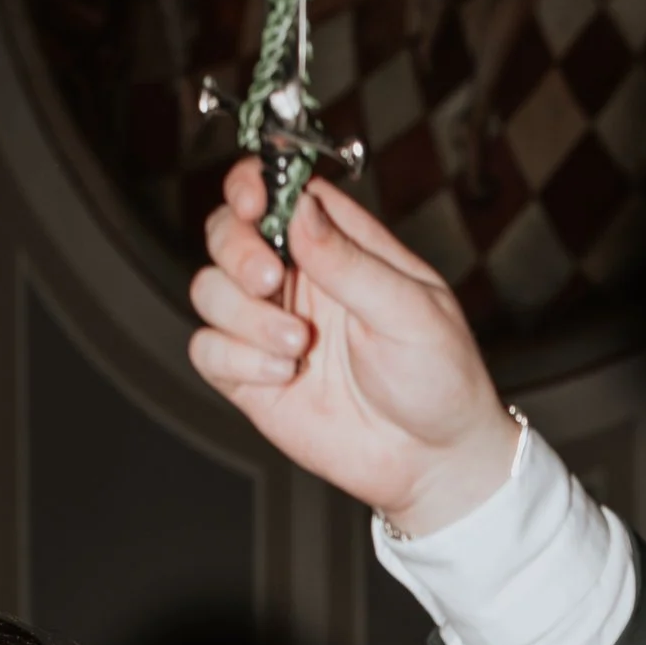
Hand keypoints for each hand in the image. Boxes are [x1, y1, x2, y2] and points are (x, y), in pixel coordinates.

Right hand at [188, 163, 519, 534]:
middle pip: (226, 232)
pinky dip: (235, 357)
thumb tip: (302, 209)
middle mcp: (298, 280)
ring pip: (208, 288)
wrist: (433, 461)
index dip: (252, 183)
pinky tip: (282, 374)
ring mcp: (269, 327)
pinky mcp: (251, 376)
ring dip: (243, 314)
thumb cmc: (438, 378)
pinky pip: (206, 349)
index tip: (251, 198)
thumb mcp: (410, 311)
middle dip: (235, 249)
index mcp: (339, 246)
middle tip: (269, 279)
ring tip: (298, 346)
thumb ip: (350, 261)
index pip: (279, 190)